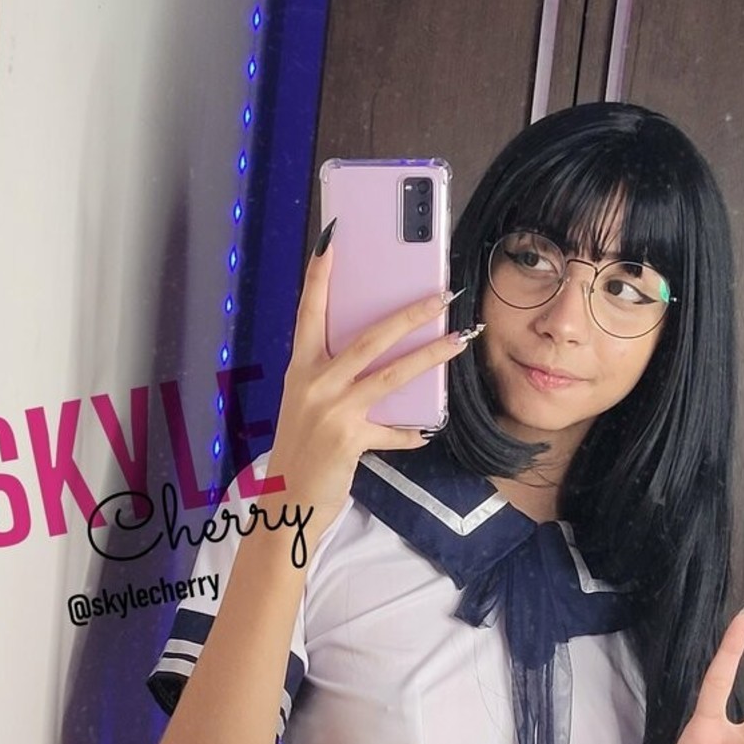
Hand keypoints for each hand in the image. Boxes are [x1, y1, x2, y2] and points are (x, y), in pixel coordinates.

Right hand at [265, 234, 469, 532]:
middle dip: (408, 314)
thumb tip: (379, 364)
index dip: (319, 275)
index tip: (333, 239)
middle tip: (440, 296)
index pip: (309, 312)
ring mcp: (331, 410)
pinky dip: (410, 433)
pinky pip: (392, 430)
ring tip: (458, 342)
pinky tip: (425, 431)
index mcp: (300, 369)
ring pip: (391, 374)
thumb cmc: (300, 453)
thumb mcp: (307, 407)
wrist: (285, 504)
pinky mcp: (348, 438)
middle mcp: (313, 383)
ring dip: (430, 357)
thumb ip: (336, 382)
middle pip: (369, 337)